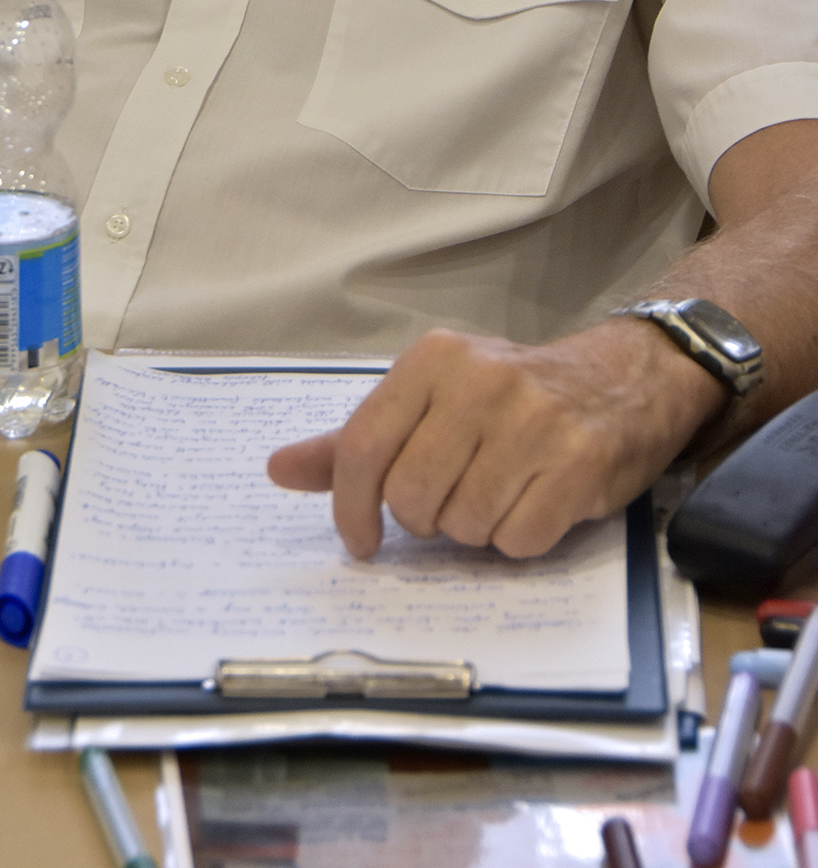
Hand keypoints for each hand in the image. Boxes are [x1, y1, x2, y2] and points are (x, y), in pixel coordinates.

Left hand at [267, 319, 724, 558]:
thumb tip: (278, 470)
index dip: (350, 507)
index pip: (363, 448)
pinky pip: (517, 540)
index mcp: (433, 360)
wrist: (623, 380)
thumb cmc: (512, 397)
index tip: (361, 542)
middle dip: (426, 518)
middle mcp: (479, 381)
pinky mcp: (577, 464)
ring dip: (475, 529)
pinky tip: (535, 503)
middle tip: (455, 497)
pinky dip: (519, 539)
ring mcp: (533, 421)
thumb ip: (356, 440)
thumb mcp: (431, 399)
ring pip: (462, 525)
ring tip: (500, 492)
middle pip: (411, 497)